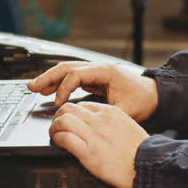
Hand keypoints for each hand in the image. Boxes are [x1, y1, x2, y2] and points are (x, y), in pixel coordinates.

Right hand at [28, 62, 158, 121]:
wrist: (155, 95)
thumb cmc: (144, 100)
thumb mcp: (126, 110)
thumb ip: (106, 113)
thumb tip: (87, 120)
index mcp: (105, 72)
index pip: (76, 75)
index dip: (64, 89)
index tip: (58, 104)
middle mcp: (99, 69)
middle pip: (67, 67)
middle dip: (48, 77)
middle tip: (32, 87)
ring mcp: (96, 73)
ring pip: (68, 71)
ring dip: (51, 79)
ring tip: (35, 88)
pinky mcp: (95, 79)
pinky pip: (73, 78)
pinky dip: (60, 84)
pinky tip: (50, 91)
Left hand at [49, 102, 147, 187]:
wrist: (146, 165)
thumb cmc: (140, 150)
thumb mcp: (127, 126)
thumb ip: (110, 122)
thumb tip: (96, 124)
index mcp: (110, 112)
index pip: (82, 104)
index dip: (72, 112)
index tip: (70, 119)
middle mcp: (100, 120)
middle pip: (69, 108)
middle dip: (59, 115)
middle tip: (57, 124)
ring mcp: (93, 135)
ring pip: (63, 120)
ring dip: (54, 127)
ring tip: (54, 133)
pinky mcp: (88, 152)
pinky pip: (64, 138)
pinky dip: (57, 139)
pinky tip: (57, 142)